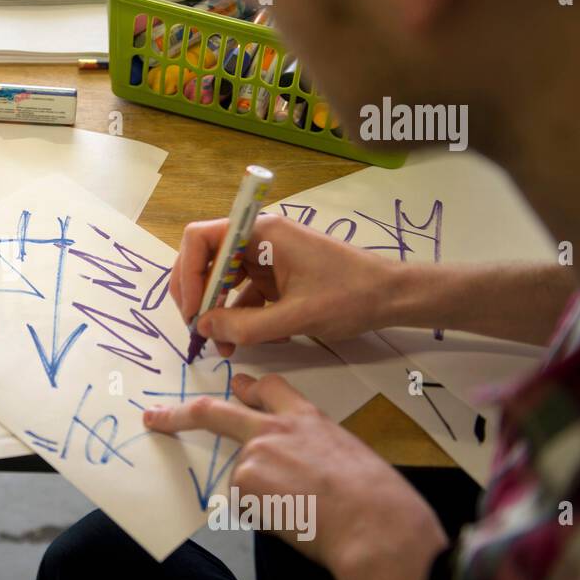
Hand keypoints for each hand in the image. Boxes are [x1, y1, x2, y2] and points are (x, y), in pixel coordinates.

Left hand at [143, 372, 445, 575]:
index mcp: (307, 418)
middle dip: (178, 414)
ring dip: (265, 498)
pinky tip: (293, 518)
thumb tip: (295, 459)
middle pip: (214, 412)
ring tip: (305, 510)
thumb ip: (311, 445)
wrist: (374, 524)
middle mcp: (274, 428)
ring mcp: (254, 452)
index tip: (236, 386)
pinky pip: (246, 505)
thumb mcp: (347, 453)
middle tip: (154, 417)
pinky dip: (265, 516)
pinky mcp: (244, 481)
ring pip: (243, 478)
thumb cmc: (376, 498)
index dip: (249, 388)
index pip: (269, 390)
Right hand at [169, 214, 401, 356]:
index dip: (186, 273)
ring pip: (222, 280)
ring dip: (216, 311)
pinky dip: (237, 316)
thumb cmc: (350, 297)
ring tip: (220, 345)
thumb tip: (203, 327)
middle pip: (206, 259)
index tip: (191, 309)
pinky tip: (241, 342)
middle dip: (197, 295)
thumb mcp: (295, 316)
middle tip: (197, 329)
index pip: (201, 239)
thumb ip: (245, 326)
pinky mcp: (277, 276)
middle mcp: (258, 239)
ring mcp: (267, 258)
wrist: (392, 296)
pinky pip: (243, 293)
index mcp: (261, 233)